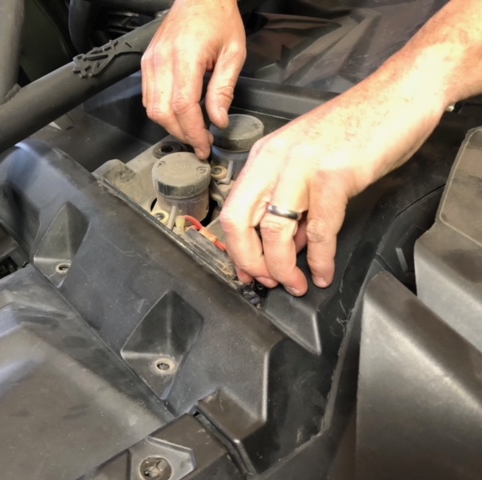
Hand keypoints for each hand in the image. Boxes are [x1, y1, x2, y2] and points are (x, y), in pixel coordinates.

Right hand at [141, 0, 245, 158]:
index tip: (204, 146)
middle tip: (200, 144)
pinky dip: (162, 112)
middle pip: (164, 112)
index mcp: (186, 56)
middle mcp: (162, 60)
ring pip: (152, 109)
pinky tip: (179, 116)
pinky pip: (148, 98)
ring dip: (171, 126)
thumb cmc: (218, 19)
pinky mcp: (147, 63)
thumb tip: (218, 120)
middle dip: (182, 134)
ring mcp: (151, 62)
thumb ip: (223, 90)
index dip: (193, 132)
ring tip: (191, 132)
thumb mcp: (233, 54)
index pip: (184, 106)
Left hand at [220, 69, 447, 295]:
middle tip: (266, 282)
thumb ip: (296, 202)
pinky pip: (320, 229)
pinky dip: (320, 259)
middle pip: (239, 221)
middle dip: (249, 262)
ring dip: (281, 267)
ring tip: (295, 284)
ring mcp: (303, 164)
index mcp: (265, 155)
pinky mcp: (335, 173)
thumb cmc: (358, 126)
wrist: (399, 93)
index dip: (237, 249)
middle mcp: (276, 158)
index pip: (233, 209)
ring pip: (274, 230)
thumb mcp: (311, 161)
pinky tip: (323, 272)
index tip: (248, 271)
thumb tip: (292, 243)